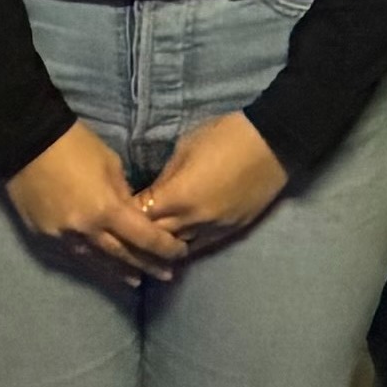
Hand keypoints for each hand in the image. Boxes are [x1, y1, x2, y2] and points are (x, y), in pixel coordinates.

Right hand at [6, 124, 179, 286]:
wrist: (25, 140)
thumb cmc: (74, 145)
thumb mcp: (111, 164)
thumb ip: (123, 195)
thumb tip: (131, 212)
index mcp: (106, 209)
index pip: (144, 237)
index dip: (165, 247)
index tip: (180, 252)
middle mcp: (85, 230)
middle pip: (122, 256)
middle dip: (147, 265)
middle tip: (166, 275)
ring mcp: (62, 236)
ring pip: (96, 261)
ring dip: (119, 270)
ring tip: (136, 280)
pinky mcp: (43, 235)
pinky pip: (73, 252)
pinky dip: (91, 260)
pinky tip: (100, 264)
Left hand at [134, 113, 291, 247]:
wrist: (273, 142)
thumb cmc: (225, 136)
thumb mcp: (185, 149)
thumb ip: (165, 178)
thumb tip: (152, 194)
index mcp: (178, 196)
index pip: (139, 217)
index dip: (124, 215)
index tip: (114, 211)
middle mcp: (193, 220)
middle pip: (155, 239)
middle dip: (138, 235)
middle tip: (125, 230)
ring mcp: (215, 229)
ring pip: (178, 249)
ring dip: (162, 246)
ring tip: (149, 243)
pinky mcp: (232, 231)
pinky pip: (201, 245)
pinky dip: (186, 245)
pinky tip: (177, 244)